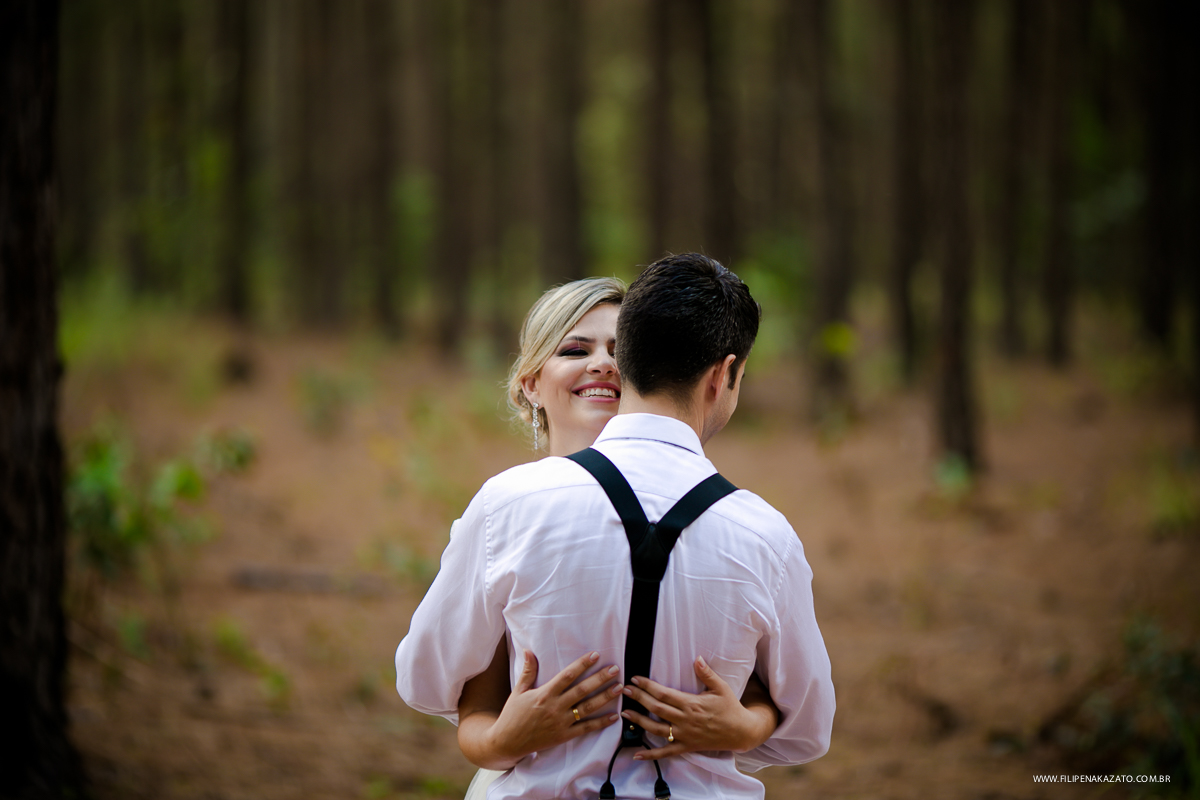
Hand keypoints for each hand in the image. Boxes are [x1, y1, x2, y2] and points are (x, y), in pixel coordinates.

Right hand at [482, 650, 621, 765]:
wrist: (507, 742)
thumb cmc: (512, 715)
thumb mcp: (518, 691)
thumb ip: (528, 671)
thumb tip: (528, 650)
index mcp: (544, 694)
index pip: (567, 675)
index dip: (582, 664)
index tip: (595, 655)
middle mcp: (554, 707)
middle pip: (581, 690)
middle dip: (599, 679)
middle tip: (615, 669)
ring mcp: (560, 722)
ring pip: (587, 708)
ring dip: (604, 698)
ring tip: (619, 688)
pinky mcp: (563, 736)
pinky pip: (585, 729)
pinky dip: (600, 723)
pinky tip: (614, 717)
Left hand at [620, 657, 778, 759]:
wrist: (741, 732)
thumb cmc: (730, 708)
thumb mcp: (721, 687)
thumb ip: (707, 674)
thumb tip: (697, 658)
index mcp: (691, 703)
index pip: (664, 693)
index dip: (648, 686)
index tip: (635, 679)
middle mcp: (685, 720)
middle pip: (656, 708)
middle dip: (639, 698)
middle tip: (624, 690)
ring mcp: (684, 735)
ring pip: (656, 729)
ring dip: (639, 721)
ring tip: (625, 713)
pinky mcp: (686, 747)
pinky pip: (666, 752)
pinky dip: (651, 754)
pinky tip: (637, 754)